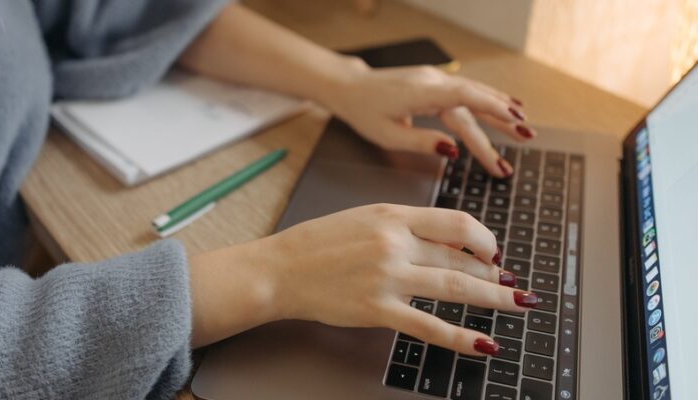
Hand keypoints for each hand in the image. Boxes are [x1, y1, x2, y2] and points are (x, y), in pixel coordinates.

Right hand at [248, 204, 537, 355]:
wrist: (281, 269)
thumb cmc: (319, 243)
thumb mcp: (364, 218)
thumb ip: (406, 227)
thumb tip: (450, 244)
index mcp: (393, 215)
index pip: (457, 223)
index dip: (486, 239)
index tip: (494, 252)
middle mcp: (395, 243)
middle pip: (462, 258)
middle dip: (493, 273)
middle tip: (511, 284)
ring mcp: (387, 278)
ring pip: (456, 288)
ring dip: (494, 299)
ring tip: (518, 304)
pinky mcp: (377, 310)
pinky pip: (429, 326)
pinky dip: (461, 338)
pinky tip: (484, 344)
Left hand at [319, 62, 535, 177]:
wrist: (350, 87)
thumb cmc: (364, 112)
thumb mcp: (387, 136)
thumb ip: (421, 143)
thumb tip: (453, 151)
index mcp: (420, 94)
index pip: (464, 98)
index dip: (493, 109)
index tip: (515, 121)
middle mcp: (433, 82)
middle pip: (473, 103)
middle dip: (501, 122)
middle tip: (526, 137)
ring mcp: (435, 80)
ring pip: (473, 97)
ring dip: (499, 110)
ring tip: (523, 127)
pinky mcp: (435, 83)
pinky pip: (466, 93)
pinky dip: (486, 101)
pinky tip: (505, 106)